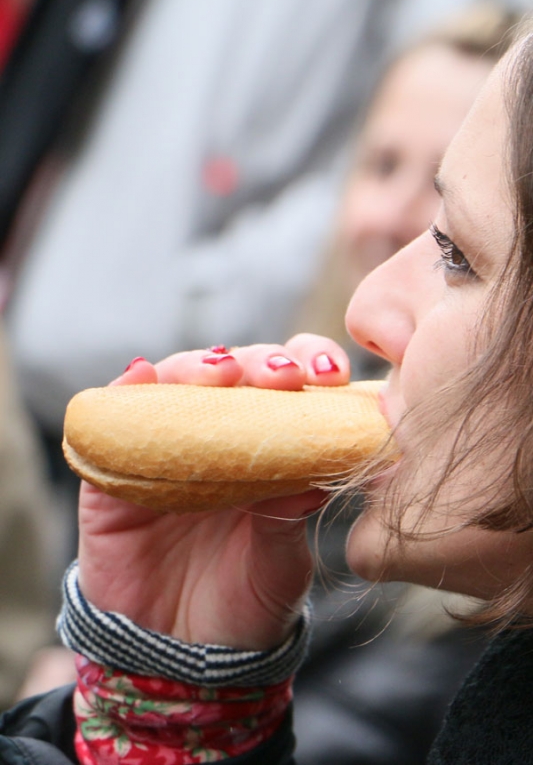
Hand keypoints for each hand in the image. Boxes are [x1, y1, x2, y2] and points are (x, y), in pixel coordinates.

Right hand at [77, 335, 349, 650]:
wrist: (182, 661)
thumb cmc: (245, 605)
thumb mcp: (282, 563)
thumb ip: (291, 516)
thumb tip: (316, 472)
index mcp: (266, 451)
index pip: (288, 389)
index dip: (309, 367)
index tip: (332, 374)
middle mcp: (215, 438)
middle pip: (234, 376)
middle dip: (259, 363)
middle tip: (283, 375)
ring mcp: (163, 451)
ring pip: (175, 385)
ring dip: (197, 368)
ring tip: (221, 373)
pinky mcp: (114, 473)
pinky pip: (112, 422)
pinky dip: (125, 394)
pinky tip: (141, 377)